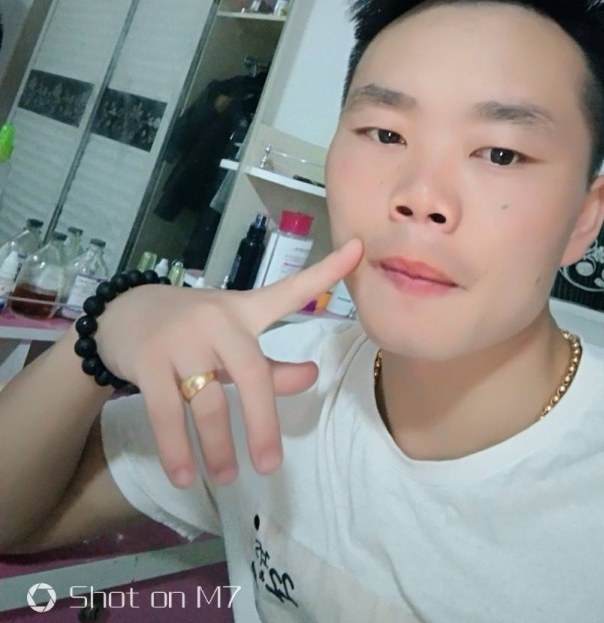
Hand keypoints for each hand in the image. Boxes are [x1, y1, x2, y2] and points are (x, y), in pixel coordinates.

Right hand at [95, 238, 362, 486]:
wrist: (122, 314)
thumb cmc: (192, 330)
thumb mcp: (233, 342)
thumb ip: (273, 365)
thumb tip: (313, 376)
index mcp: (245, 310)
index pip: (290, 290)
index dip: (326, 272)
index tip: (359, 249)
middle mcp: (218, 321)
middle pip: (253, 375)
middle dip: (263, 424)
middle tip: (269, 466)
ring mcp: (181, 341)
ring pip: (209, 403)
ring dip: (217, 447)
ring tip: (226, 477)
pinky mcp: (148, 362)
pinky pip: (166, 414)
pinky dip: (176, 449)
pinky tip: (183, 475)